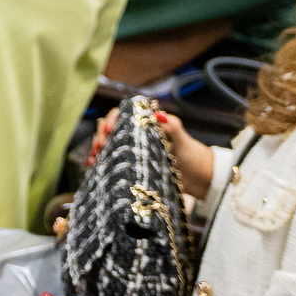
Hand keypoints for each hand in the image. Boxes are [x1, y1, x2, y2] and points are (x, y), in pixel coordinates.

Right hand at [85, 108, 215, 198]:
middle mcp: (138, 135)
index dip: (112, 119)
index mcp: (147, 124)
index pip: (122, 115)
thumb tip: (158, 115)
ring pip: (109, 143)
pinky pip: (113, 159)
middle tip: (100, 145)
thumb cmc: (194, 156)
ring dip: (98, 147)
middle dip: (101, 134)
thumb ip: (172, 127)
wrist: (202, 180)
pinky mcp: (134, 165)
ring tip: (94, 156)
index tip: (108, 130)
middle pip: (112, 128)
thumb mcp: (183, 141)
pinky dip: (102, 160)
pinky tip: (93, 164)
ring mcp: (134, 150)